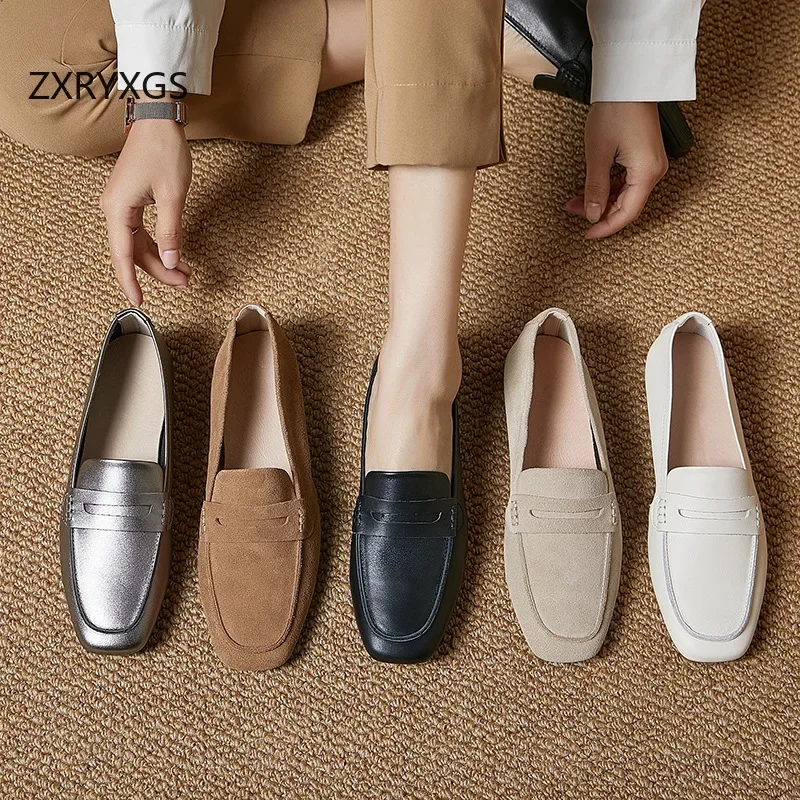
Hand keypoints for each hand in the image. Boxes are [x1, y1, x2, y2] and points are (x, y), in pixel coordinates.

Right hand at [100, 117, 191, 304]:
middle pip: (134, 253)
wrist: (158, 119)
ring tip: (186, 273)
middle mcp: (114, 209)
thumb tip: (170, 262)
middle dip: (160, 271)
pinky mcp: (131, 201)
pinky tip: (177, 256)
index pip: (124, 255)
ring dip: (162, 260)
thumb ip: (171, 233)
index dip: (130, 282)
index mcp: (118, 209)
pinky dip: (160, 246)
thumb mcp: (173, 196)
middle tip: (185, 283)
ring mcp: (121, 206)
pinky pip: (142, 232)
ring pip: (140, 245)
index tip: (138, 302)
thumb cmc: (164, 151)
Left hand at [566, 102, 667, 238]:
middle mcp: (655, 171)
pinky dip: (608, 187)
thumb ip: (595, 188)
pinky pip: (627, 181)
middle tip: (573, 211)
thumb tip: (591, 214)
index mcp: (647, 173)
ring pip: (625, 194)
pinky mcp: (645, 156)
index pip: (627, 213)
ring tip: (576, 200)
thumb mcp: (598, 154)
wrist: (629, 79)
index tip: (587, 234)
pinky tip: (590, 188)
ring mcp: (651, 163)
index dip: (605, 227)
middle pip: (627, 206)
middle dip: (599, 212)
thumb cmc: (616, 110)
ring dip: (601, 199)